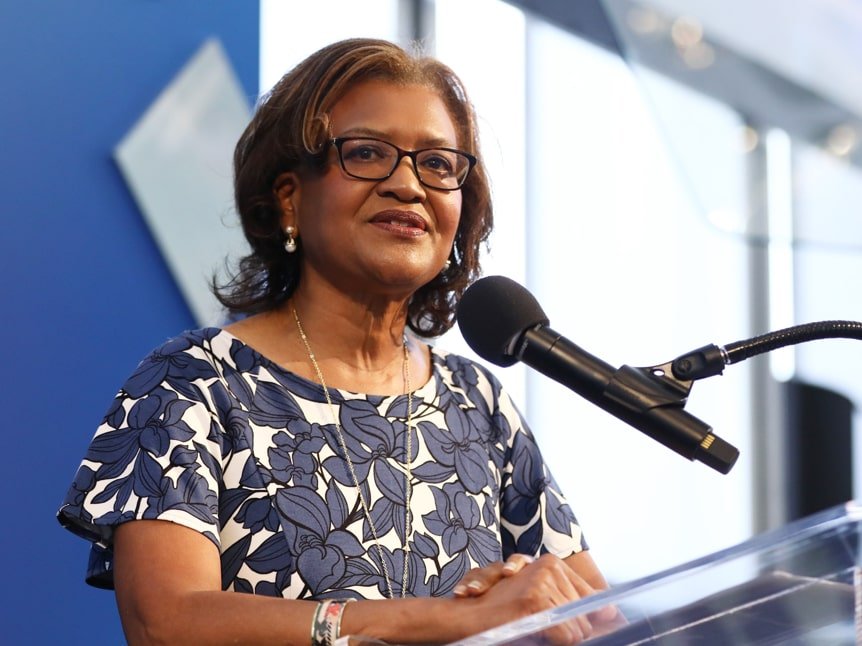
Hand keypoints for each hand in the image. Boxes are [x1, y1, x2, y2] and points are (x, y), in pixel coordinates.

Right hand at [456, 553, 622, 644]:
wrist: (467, 618)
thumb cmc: (501, 613)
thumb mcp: (540, 602)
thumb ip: (571, 602)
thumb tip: (612, 615)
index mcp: (551, 564)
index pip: (592, 598)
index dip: (589, 619)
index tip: (592, 627)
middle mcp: (550, 567)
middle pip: (585, 615)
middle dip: (571, 629)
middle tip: (542, 628)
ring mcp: (543, 582)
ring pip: (578, 629)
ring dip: (560, 638)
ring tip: (533, 630)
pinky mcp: (536, 601)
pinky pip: (567, 636)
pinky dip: (556, 642)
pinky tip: (534, 635)